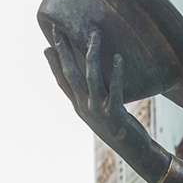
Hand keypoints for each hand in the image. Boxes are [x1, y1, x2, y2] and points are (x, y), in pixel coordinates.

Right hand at [44, 28, 169, 182]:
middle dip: (64, 51)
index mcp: (80, 107)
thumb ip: (94, 97)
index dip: (53, 65)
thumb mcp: (101, 112)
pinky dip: (116, 73)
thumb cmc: (120, 129)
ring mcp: (98, 110)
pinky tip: (118, 57)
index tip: (47, 46)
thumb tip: (92, 78)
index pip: (62, 82)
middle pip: (71, 75)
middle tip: (58, 30)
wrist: (135, 152)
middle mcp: (85, 107)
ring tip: (94, 35)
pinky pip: (115, 89)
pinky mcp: (115, 113)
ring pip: (91, 77)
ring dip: (91, 54)